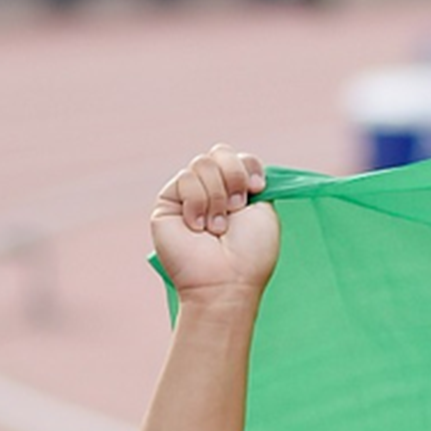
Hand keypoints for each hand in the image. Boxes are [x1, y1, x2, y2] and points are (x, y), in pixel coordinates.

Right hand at [150, 144, 276, 299]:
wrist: (226, 278)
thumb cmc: (250, 253)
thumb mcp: (263, 212)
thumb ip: (251, 181)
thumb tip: (241, 163)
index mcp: (238, 191)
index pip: (239, 157)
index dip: (248, 166)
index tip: (257, 188)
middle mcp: (213, 190)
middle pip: (220, 153)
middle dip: (234, 178)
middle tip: (237, 209)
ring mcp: (189, 195)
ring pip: (202, 164)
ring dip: (218, 197)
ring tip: (217, 227)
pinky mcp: (167, 201)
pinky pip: (185, 179)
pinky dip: (198, 203)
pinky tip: (198, 227)